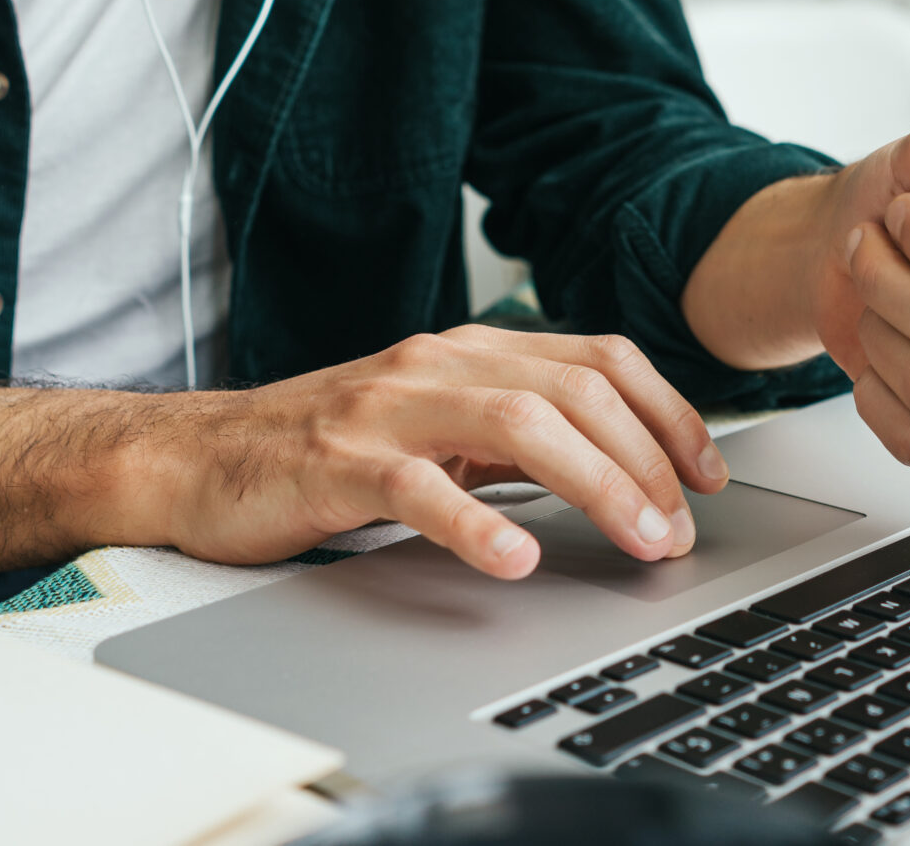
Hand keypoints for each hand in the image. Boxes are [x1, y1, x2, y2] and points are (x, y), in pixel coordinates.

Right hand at [115, 326, 729, 578]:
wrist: (198, 458)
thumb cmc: (323, 450)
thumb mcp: (437, 426)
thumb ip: (517, 435)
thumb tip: (621, 470)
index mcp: (471, 350)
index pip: (600, 358)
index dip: (669, 412)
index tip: (711, 473)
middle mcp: (439, 363)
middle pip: (577, 390)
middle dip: (648, 460)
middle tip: (680, 530)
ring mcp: (389, 407)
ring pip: (520, 424)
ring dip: (597, 485)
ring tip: (637, 539)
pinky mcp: (339, 460)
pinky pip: (420, 486)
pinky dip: (477, 522)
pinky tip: (516, 559)